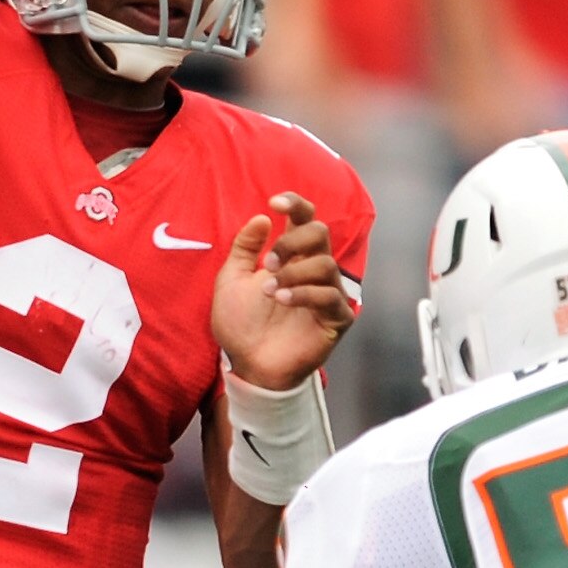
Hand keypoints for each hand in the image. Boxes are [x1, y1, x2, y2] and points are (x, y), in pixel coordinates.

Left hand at [212, 192, 354, 394]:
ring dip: (293, 273)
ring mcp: (328, 294)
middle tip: (267, 264)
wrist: (248, 365)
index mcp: (292, 256)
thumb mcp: (231, 280)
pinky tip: (282, 301)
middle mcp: (313, 270)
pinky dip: (304, 294)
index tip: (274, 203)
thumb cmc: (242, 324)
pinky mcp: (336, 319)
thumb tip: (262, 218)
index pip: (305, 219)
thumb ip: (244, 248)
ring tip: (269, 292)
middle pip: (320, 233)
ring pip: (325, 265)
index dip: (295, 204)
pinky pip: (330, 296)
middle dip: (291, 242)